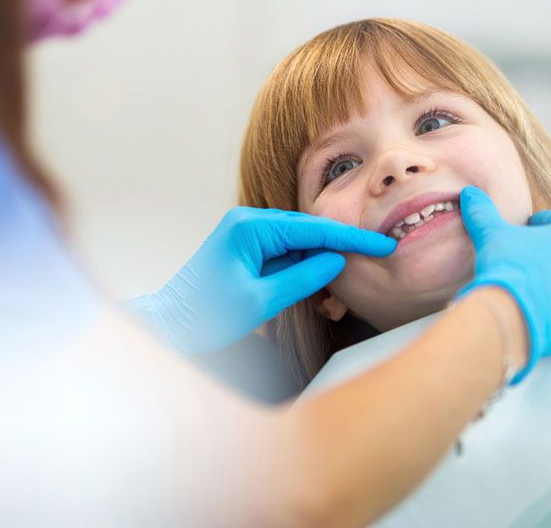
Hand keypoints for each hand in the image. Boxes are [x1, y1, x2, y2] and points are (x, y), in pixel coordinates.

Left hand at [132, 207, 395, 354]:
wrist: (169, 327)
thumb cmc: (204, 316)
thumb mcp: (261, 301)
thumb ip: (303, 278)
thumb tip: (337, 261)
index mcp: (250, 227)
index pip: (314, 229)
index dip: (352, 239)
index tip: (382, 246)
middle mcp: (248, 223)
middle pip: (309, 231)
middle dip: (340, 250)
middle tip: (376, 261)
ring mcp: (247, 236)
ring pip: (299, 244)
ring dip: (321, 265)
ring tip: (340, 294)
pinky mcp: (247, 252)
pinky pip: (285, 256)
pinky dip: (304, 271)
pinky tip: (318, 292)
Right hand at [456, 186, 550, 382]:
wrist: (515, 315)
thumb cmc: (509, 266)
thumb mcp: (492, 233)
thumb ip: (482, 211)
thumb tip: (470, 193)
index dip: (538, 225)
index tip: (521, 234)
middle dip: (550, 253)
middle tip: (523, 260)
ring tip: (527, 285)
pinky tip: (534, 308)